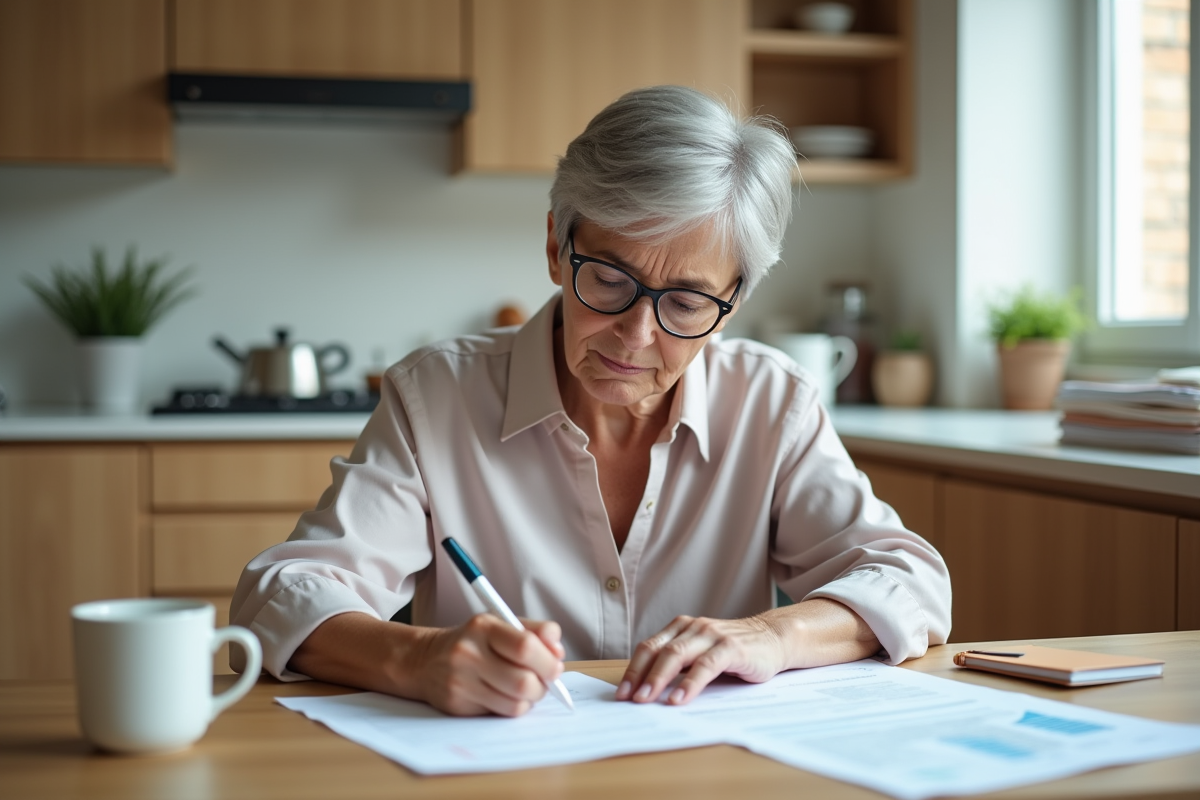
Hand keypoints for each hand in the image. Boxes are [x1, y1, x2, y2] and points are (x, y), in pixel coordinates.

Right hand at [412, 614, 564, 716]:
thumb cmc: (473, 641)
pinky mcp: (458, 705)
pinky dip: (514, 707)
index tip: (555, 665)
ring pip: (516, 703)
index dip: (548, 660)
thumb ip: (535, 632)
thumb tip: (558, 653)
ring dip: (531, 698)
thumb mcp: (500, 624)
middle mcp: (469, 654)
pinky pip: (502, 713)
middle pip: (524, 681)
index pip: (526, 646)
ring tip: (526, 687)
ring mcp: (461, 682)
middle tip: (543, 680)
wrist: (424, 660)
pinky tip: (508, 695)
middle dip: (543, 685)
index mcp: (483, 627)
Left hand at [616, 615, 787, 705]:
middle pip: (659, 650)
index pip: (649, 647)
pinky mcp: (731, 648)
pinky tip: (679, 699)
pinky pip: (705, 665)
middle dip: (640, 675)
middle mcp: (694, 627)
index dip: (633, 669)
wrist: (774, 638)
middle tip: (628, 698)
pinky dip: (690, 683)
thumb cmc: (734, 650)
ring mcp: (712, 635)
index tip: (621, 692)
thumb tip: (649, 690)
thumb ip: (680, 664)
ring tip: (647, 699)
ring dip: (659, 678)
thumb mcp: (702, 652)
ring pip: (678, 654)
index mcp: (681, 627)